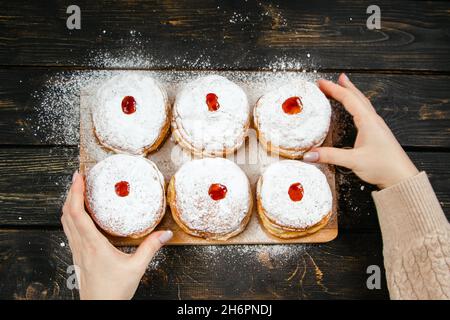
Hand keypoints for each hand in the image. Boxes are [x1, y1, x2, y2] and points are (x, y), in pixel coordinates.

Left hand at [61, 172, 172, 299]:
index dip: (75, 193)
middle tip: (78, 178)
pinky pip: (69, 231)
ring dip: (69, 204)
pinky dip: (71, 216)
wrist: (99, 308)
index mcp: (93, 245)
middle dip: (70, 193)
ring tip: (77, 191)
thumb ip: (150, 248)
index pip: (77, 213)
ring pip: (65, 222)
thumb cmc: (113, 291)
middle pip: (67, 213)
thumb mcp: (136, 268)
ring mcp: (77, 251)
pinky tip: (79, 215)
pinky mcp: (78, 256)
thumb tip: (165, 233)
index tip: (79, 178)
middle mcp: (81, 245)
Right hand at [303, 73, 418, 188]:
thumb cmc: (383, 166)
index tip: (321, 83)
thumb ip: (329, 156)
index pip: (348, 99)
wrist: (401, 177)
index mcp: (368, 121)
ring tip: (344, 86)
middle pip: (357, 97)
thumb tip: (308, 155)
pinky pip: (365, 112)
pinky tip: (355, 109)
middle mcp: (373, 120)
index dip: (333, 89)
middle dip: (343, 86)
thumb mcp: (353, 161)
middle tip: (332, 79)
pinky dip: (357, 104)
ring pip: (363, 103)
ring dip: (352, 93)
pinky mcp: (377, 133)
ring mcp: (377, 126)